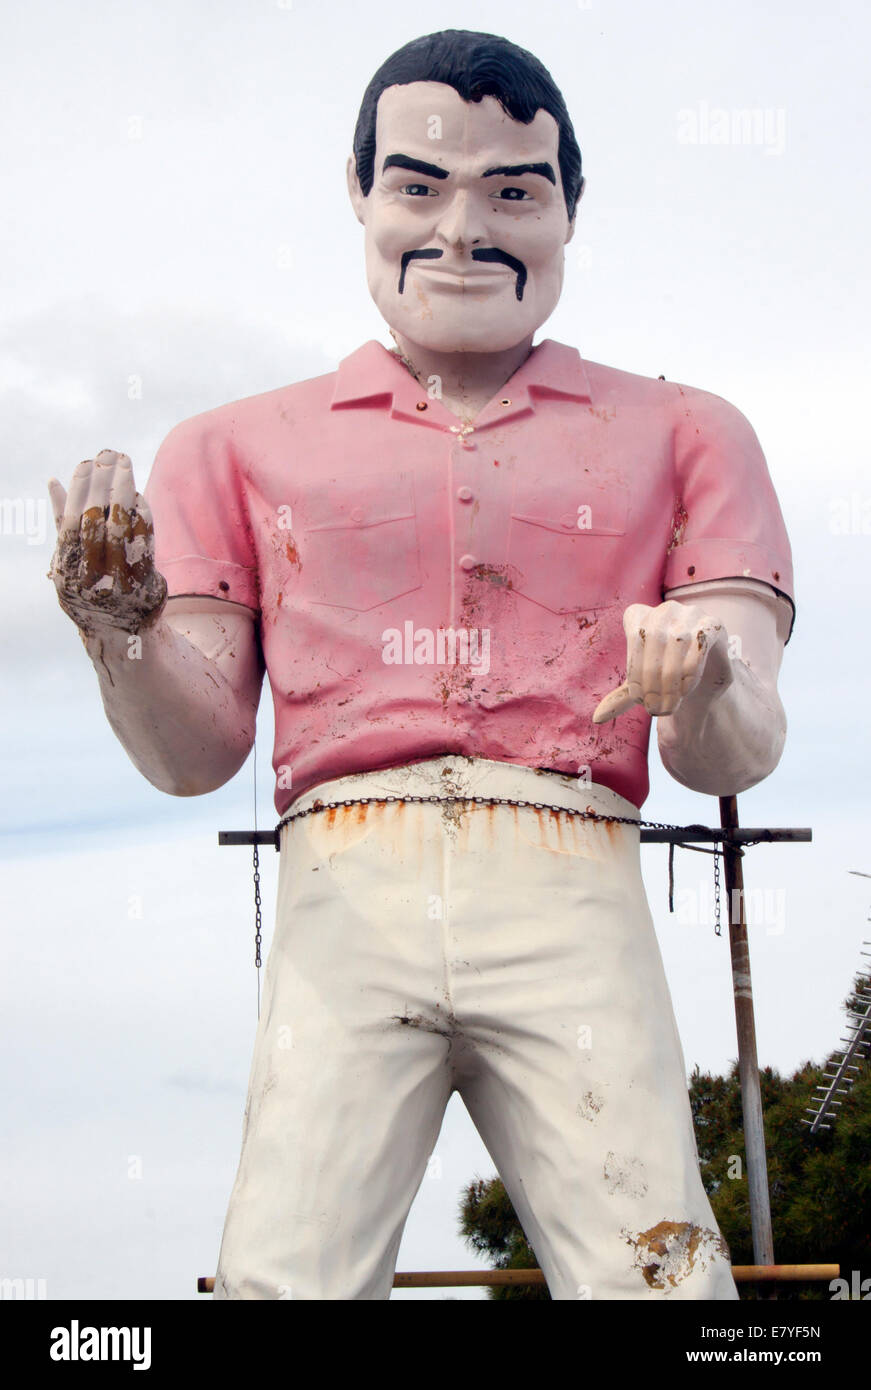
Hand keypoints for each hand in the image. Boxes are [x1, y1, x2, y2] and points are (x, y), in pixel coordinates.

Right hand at [47, 450, 166, 633]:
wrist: (120, 634)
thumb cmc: (90, 588)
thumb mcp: (69, 560)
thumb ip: (62, 520)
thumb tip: (53, 481)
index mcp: (67, 570)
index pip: (70, 522)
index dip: (78, 490)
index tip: (85, 463)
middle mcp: (90, 578)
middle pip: (96, 520)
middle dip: (103, 482)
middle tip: (109, 455)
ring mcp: (119, 582)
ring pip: (122, 527)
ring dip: (124, 490)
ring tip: (125, 465)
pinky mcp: (145, 583)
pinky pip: (145, 540)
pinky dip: (141, 514)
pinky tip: (137, 495)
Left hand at [592, 600, 733, 723]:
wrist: (707, 672)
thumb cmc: (668, 673)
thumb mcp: (644, 684)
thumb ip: (623, 696)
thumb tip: (597, 718)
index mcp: (639, 615)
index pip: (632, 638)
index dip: (634, 671)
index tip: (639, 699)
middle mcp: (664, 609)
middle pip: (652, 639)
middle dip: (651, 680)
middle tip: (654, 708)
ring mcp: (689, 613)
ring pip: (675, 642)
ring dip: (670, 680)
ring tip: (669, 705)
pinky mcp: (712, 624)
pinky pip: (699, 645)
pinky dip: (691, 671)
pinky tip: (685, 690)